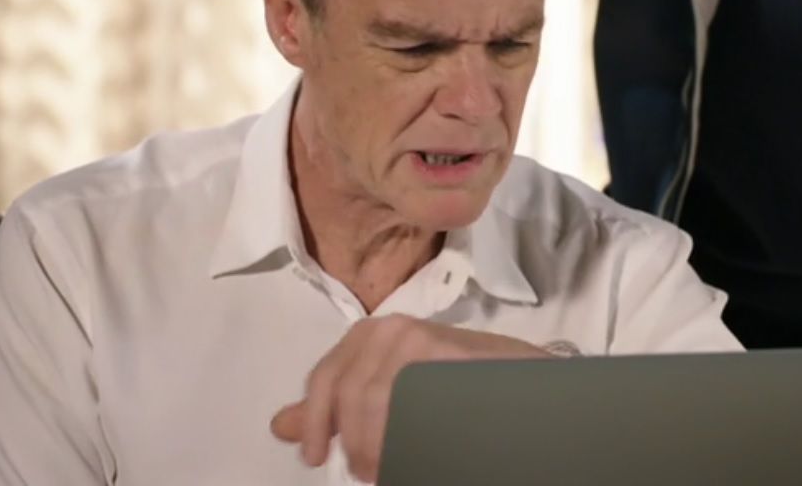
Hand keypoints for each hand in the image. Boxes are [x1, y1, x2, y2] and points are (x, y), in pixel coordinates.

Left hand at [270, 314, 547, 482]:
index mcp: (367, 334)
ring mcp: (418, 340)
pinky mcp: (446, 354)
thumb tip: (281, 425)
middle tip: (370, 473)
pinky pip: (411, 405)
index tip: (316, 460)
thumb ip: (337, 406)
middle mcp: (388, 329)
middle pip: (350, 396)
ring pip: (378, 403)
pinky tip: (415, 452)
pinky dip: (406, 436)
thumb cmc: (449, 384)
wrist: (521, 376)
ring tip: (392, 468)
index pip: (324, 379)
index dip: (316, 423)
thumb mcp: (387, 388)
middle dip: (356, 444)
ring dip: (380, 446)